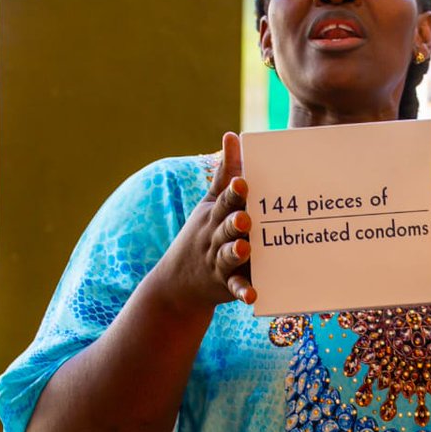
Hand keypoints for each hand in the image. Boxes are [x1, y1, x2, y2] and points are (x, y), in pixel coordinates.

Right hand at [159, 132, 255, 309]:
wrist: (177, 284)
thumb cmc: (202, 233)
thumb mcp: (209, 203)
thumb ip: (224, 173)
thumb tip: (232, 135)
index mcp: (214, 216)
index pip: (225, 202)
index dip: (234, 193)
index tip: (243, 183)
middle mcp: (215, 237)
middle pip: (226, 228)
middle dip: (235, 223)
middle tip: (245, 219)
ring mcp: (219, 262)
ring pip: (229, 257)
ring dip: (236, 253)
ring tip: (245, 249)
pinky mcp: (226, 285)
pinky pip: (235, 289)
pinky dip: (243, 292)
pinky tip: (253, 296)